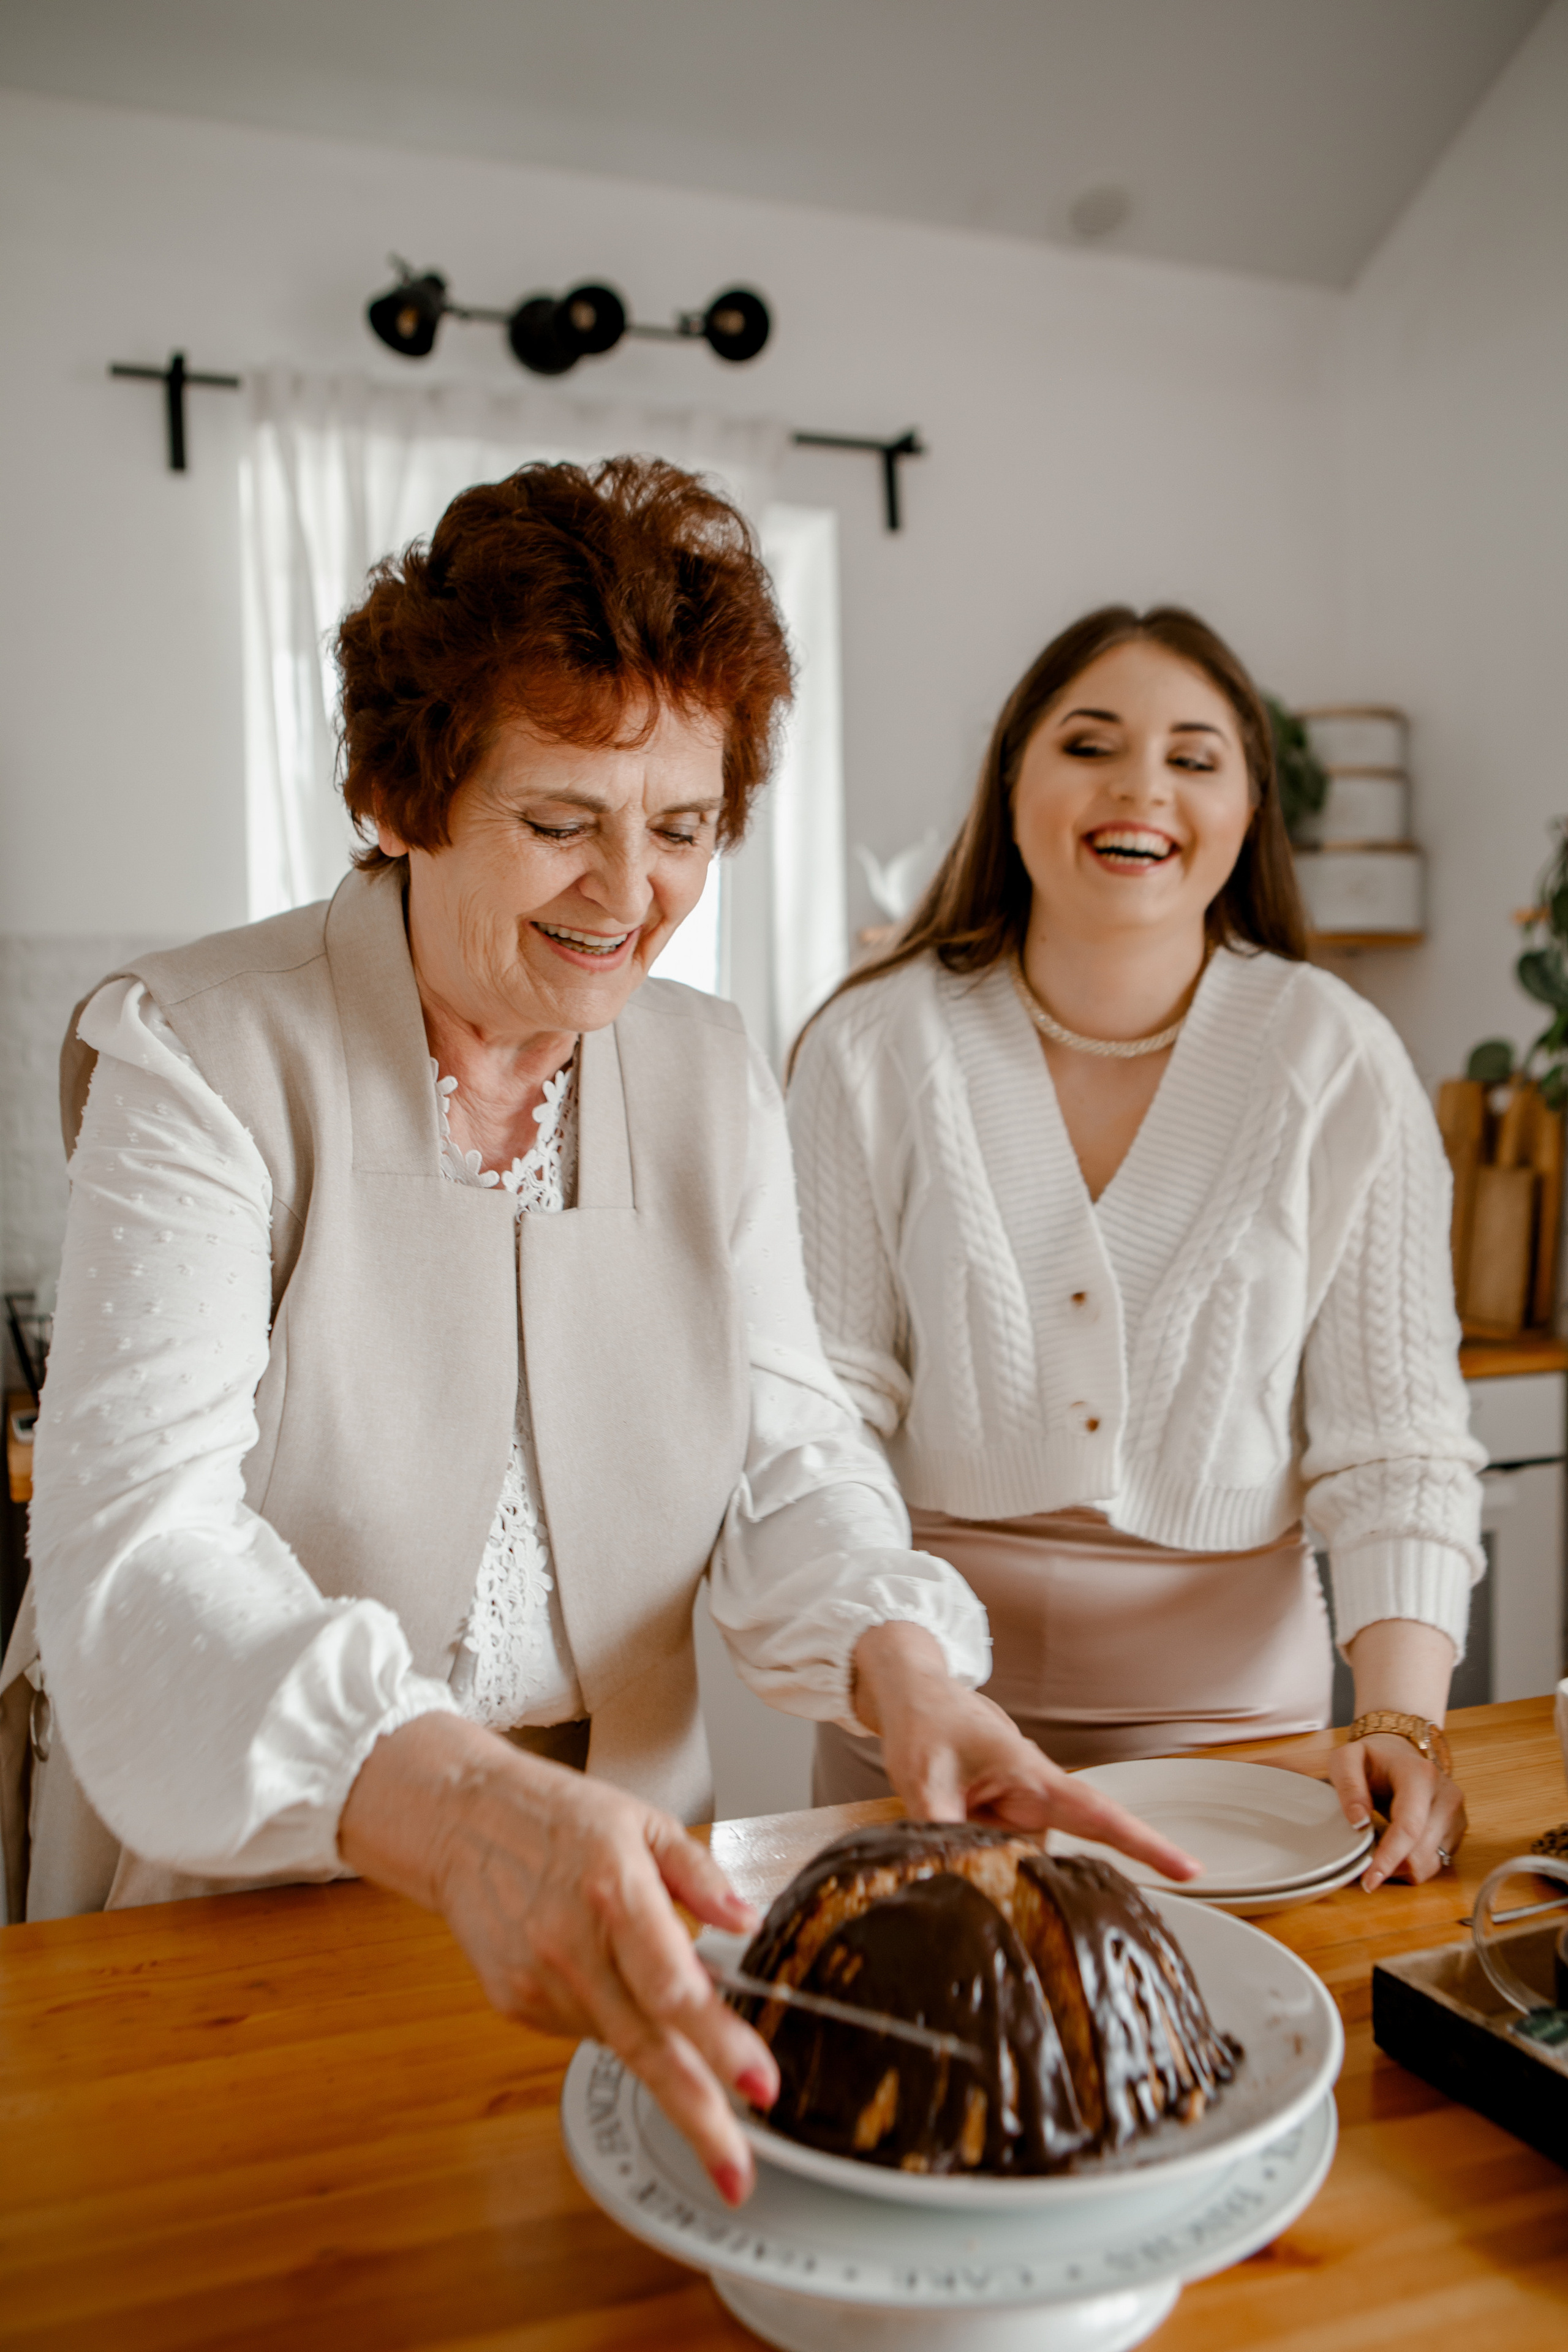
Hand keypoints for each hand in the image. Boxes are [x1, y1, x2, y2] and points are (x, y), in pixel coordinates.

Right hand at [339, 1714, 778, 2204]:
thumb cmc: (560, 1817)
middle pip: (646, 2049)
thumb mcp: (644, 1822)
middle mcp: (574, 1949)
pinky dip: (613, 2020)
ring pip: (620, 2044)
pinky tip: (607, 1979)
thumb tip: (747, 1920)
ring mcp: (540, 1984)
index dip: (719, 2044)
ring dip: (663, 2057)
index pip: (673, 1988)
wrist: (463, 1822)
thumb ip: (700, 1874)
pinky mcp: (516, 2005)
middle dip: (698, 2119)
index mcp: (615, 1893)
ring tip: (686, 2028)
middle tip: (737, 2175)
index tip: (761, 2086)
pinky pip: (585, 2031)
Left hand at [850, 1622, 1200, 1882]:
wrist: (916, 1699)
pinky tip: (957, 1853)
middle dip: (1063, 1880)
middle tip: (1046, 1908)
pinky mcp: (1000, 1820)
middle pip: (1067, 1848)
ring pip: (1023, 1859)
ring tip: (962, 1834)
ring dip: (1001, 1868)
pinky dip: (984, 1863)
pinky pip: (1003, 1853)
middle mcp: (1034, 1795)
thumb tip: (945, 1882)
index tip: (1189, 1869)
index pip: (1100, 1815)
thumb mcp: (924, 1780)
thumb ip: (939, 1833)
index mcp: (1032, 1777)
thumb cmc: (929, 1723)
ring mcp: (1019, 1809)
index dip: (1146, 1844)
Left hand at [1327, 1733, 1465, 1888]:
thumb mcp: (1347, 1759)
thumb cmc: (1372, 1759)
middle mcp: (1446, 1795)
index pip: (1409, 1827)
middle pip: (1421, 1852)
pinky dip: (1412, 1863)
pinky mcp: (1458, 1830)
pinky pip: (1435, 1862)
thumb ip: (1348, 1786)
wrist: (1399, 1754)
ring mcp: (1456, 1814)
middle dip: (1391, 1867)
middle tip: (1364, 1864)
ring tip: (1378, 1850)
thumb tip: (1358, 1822)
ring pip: (1430, 1863)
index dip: (1389, 1858)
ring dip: (1401, 1867)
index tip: (1369, 1881)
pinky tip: (1395, 1848)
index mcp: (1420, 1775)